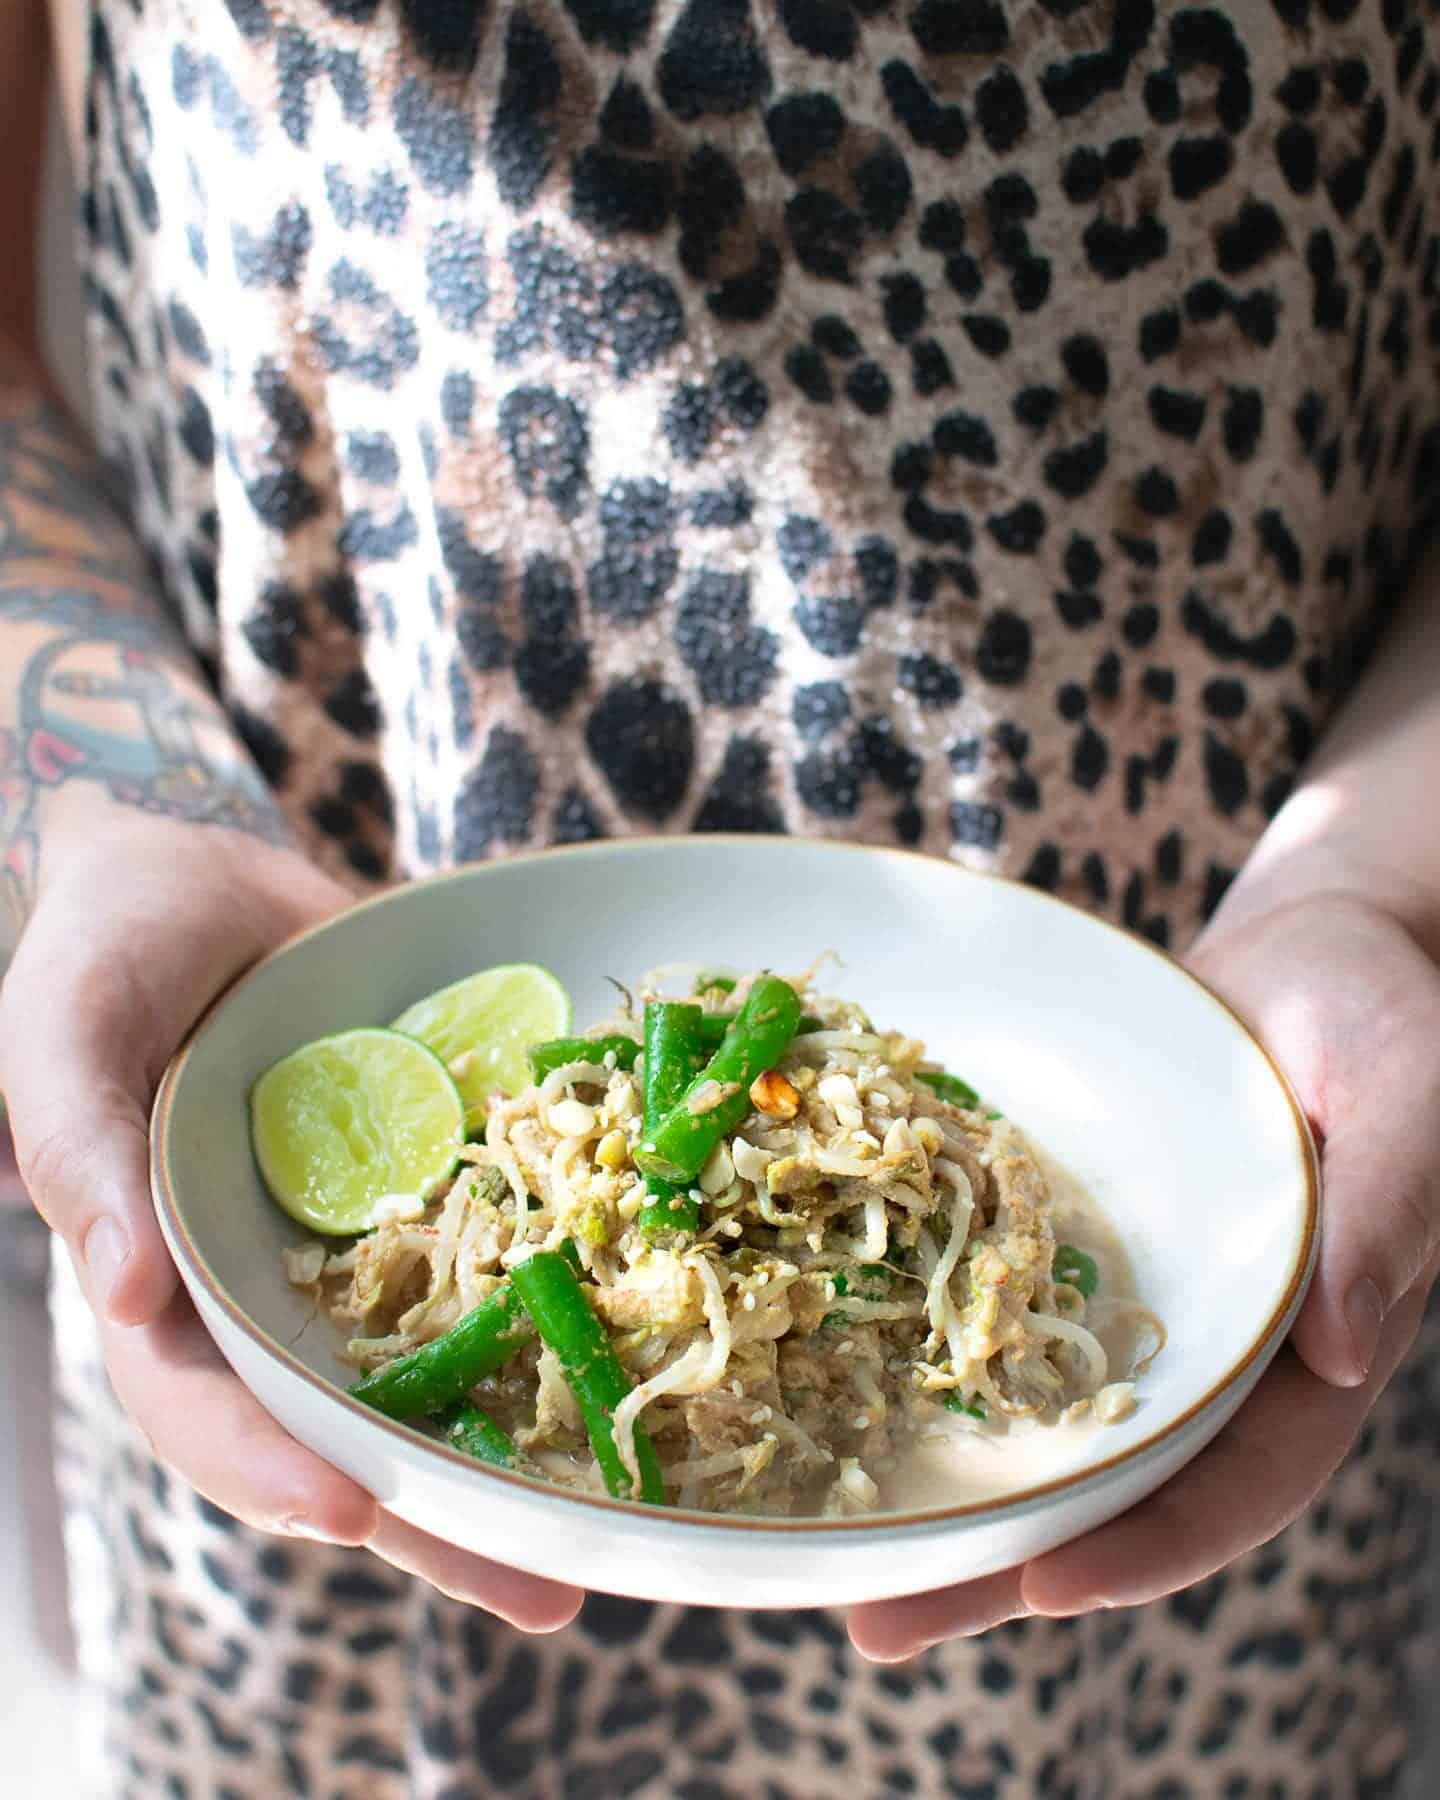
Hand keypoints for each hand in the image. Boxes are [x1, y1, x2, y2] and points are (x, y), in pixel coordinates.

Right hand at [0, 814, 581, 1630]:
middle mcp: (278, 1284)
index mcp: (173, 1284)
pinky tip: (651, 1336)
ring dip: (524, 1440)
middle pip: (355, 1426)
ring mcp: (366, 1235)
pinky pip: (500, 1241)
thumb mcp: (59, 1036)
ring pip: (445, 1359)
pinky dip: (563, 1292)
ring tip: (624, 1518)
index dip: (274, 1467)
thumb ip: (78, 1152)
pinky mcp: (438, 1172)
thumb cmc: (98, 956)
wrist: (197, 882)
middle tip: (554, 1589)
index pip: (212, 1409)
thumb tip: (126, 1290)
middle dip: (441, 1517)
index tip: (357, 1509)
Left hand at [849, 890, 1439, 1659]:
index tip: (1043, 1587)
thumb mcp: (1407, 1093)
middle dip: (1004, 1560)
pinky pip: (1000, 1307)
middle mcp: (1211, 1345)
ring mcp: (1136, 1297)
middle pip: (1110, 1480)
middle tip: (877, 1625)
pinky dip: (929, 1354)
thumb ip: (1390, 1210)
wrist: (1315, 941)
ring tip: (831, 1559)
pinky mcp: (1073, 1235)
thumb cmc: (1383, 1011)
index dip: (1149, 1543)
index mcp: (1303, 1347)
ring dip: (947, 1488)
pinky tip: (830, 1376)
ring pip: (1039, 1414)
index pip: (1237, 1479)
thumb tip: (1342, 1347)